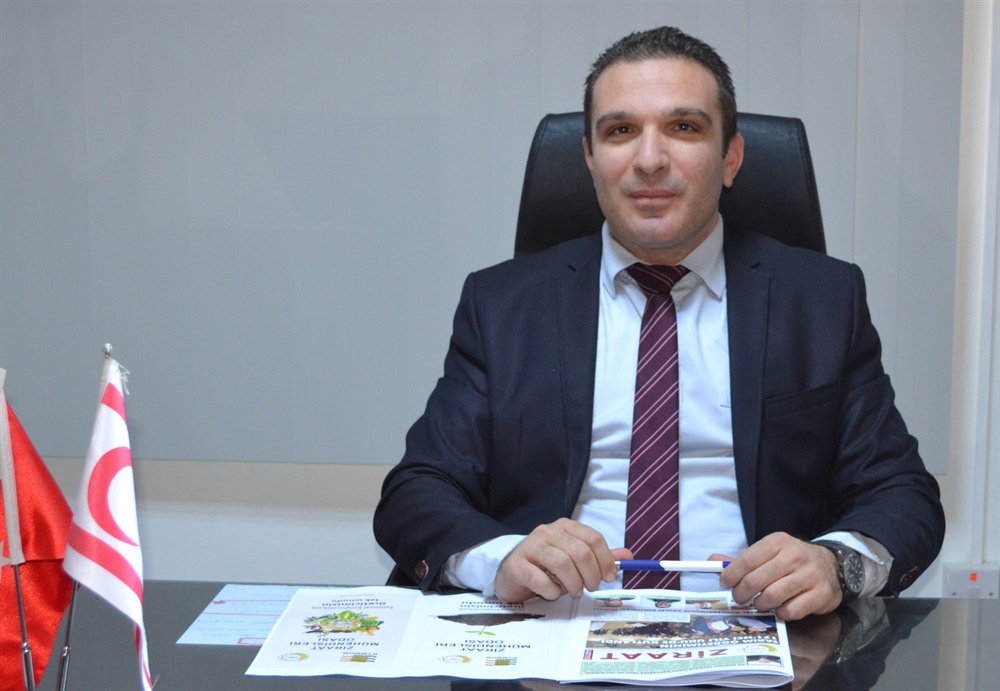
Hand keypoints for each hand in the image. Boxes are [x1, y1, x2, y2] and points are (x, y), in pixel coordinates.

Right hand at [493, 518, 631, 602]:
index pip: (593, 538)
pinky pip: (540, 579)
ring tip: (573, 592)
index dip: (606, 560)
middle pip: (580, 552)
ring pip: (561, 563)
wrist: (512, 572)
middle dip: (591, 575)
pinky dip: (551, 590)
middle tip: (590, 588)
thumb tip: (628, 555)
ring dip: (573, 584)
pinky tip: (552, 593)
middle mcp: (547, 532)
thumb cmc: (547, 566)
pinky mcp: (517, 565)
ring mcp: (530, 546)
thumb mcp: (574, 558)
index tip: (609, 578)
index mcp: (565, 527)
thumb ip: (599, 556)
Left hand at [713, 532, 841, 620]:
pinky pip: (792, 610)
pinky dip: (781, 613)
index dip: (731, 575)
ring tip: (759, 603)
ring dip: (760, 605)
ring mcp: (809, 575)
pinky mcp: (820, 594)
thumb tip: (712, 561)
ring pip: (773, 596)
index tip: (724, 583)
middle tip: (739, 598)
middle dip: (741, 593)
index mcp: (777, 542)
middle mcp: (794, 556)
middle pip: (756, 580)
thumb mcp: (769, 553)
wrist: (831, 565)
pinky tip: (780, 609)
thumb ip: (742, 560)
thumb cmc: (792, 561)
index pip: (747, 560)